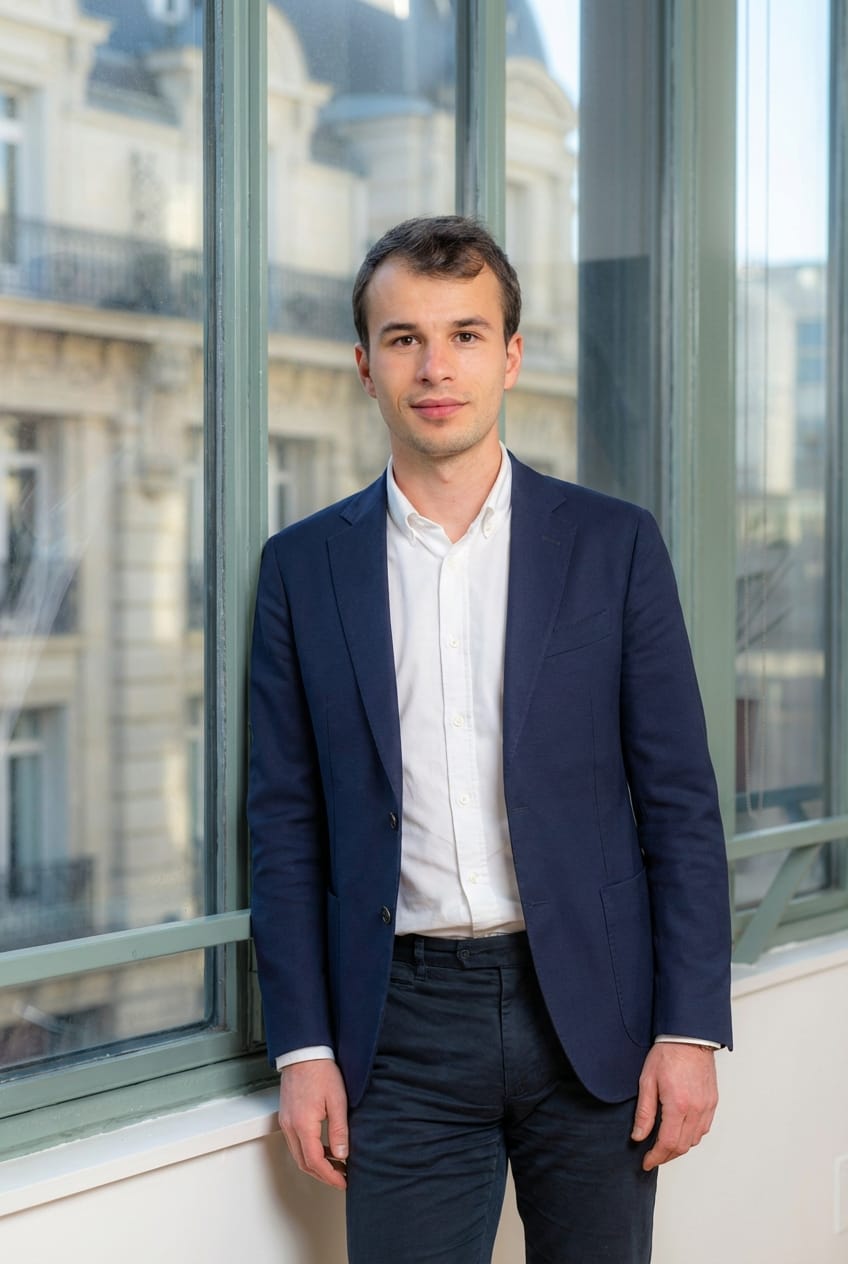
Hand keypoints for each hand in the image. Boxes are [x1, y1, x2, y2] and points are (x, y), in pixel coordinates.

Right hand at [278, 1059, 348, 1189]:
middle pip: (303, 1163)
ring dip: (316, 1164)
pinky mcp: (287, 1116)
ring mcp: (286, 1121)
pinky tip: (324, 1148)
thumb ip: (339, 1131)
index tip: (343, 1181)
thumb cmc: (321, 1071)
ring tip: (336, 1164)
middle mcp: (290, 1126)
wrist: (304, 1052)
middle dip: (323, 1174)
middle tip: (341, 1177)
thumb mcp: (337, 1101)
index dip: (330, 1176)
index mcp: (303, 1125)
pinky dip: (309, 1151)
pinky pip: (295, 1142)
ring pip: (298, 1154)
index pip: (314, 1162)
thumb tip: (342, 1155)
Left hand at [631, 1043, 717, 1171]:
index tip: (646, 1161)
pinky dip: (691, 1136)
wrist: (690, 1037)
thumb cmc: (667, 1054)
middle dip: (666, 1156)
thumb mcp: (647, 1081)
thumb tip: (638, 1136)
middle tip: (653, 1157)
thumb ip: (644, 1112)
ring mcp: (707, 1107)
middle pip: (682, 1146)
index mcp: (678, 1105)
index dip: (656, 1157)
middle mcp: (696, 1109)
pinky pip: (703, 1128)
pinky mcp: (713, 1102)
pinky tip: (680, 1131)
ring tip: (664, 1145)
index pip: (668, 1143)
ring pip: (694, 1140)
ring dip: (679, 1147)